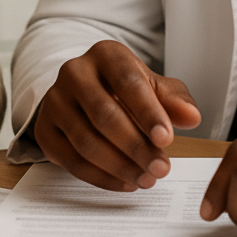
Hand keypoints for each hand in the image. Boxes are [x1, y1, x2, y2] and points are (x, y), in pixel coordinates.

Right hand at [34, 40, 201, 190]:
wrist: (86, 93)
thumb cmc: (125, 89)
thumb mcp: (153, 87)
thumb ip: (174, 100)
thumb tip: (191, 117)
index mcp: (105, 54)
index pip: (127, 81)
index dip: (148, 112)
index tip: (167, 139)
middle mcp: (74, 72)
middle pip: (104, 114)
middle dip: (136, 146)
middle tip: (160, 168)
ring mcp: (54, 101)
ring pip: (86, 142)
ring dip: (120, 166)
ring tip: (147, 178)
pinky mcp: (44, 130)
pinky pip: (72, 161)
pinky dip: (101, 178)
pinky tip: (125, 182)